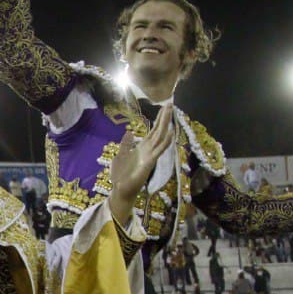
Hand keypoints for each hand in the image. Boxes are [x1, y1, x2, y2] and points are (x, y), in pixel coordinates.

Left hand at [108, 105, 174, 225]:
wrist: (121, 189)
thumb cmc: (121, 174)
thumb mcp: (121, 155)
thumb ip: (126, 144)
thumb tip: (129, 132)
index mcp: (142, 147)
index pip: (153, 130)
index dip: (159, 119)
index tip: (164, 107)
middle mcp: (149, 150)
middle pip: (159, 130)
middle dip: (164, 117)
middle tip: (171, 103)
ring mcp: (151, 155)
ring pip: (161, 137)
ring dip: (166, 125)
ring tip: (171, 112)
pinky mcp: (150, 162)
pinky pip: (159, 150)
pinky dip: (166, 141)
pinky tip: (171, 132)